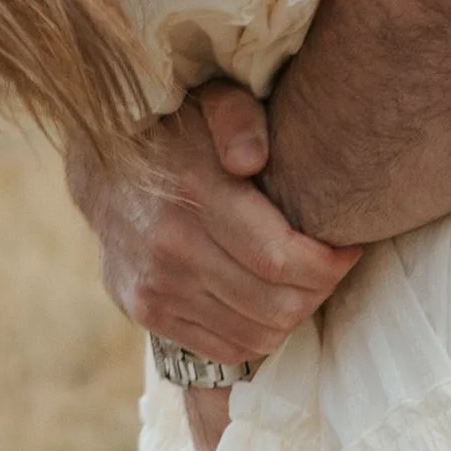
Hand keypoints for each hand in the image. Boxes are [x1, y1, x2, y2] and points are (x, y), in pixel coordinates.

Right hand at [69, 85, 358, 365]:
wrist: (104, 168)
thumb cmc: (177, 132)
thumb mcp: (212, 102)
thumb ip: (239, 119)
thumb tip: (252, 159)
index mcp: (194, 195)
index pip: (280, 259)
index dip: (328, 264)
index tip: (347, 248)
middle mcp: (169, 248)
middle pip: (276, 304)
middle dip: (319, 291)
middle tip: (329, 266)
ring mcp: (154, 287)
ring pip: (256, 334)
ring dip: (292, 315)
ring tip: (300, 283)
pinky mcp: (146, 311)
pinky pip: (226, 349)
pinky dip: (257, 333)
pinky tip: (265, 301)